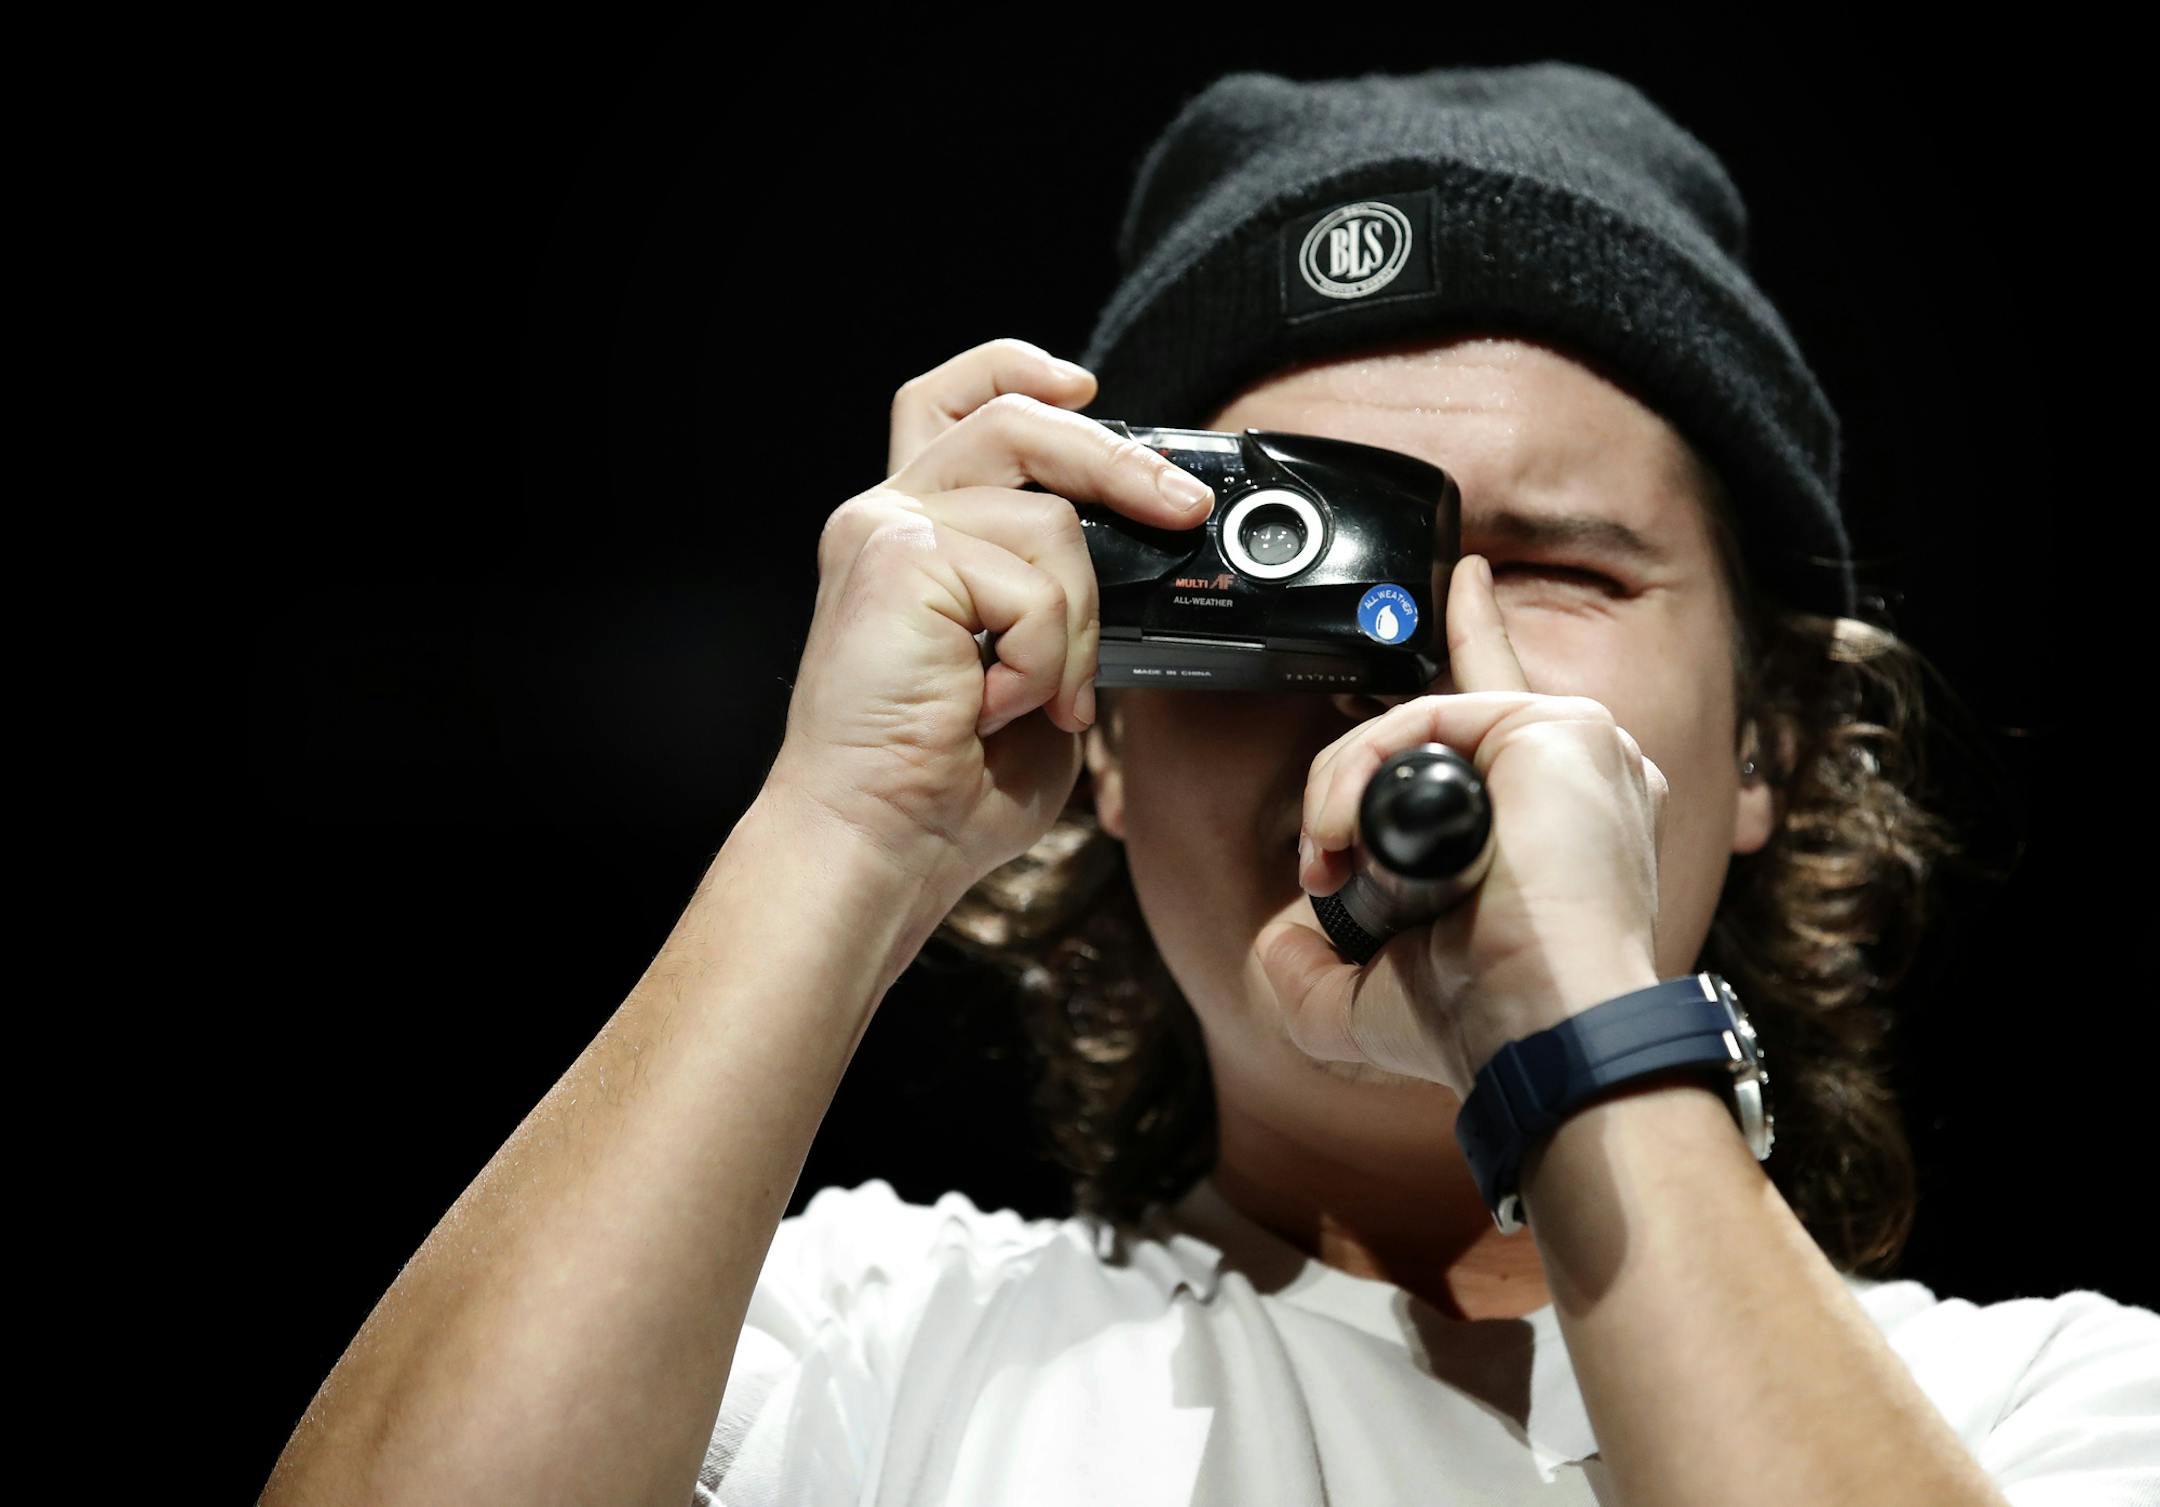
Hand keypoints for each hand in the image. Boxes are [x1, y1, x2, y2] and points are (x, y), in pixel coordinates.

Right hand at [762, 337, 1216, 907]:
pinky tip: (993, 710)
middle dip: (1116, 459)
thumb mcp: (1029, 672)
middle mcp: (888, 517)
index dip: (1017, 370)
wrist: (878, 844)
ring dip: (1075, 631)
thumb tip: (1137, 558)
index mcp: (913, 537)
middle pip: (1016, 423)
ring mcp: (887, 530)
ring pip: (1051, 525)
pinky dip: (1042, 663)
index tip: (1084, 386)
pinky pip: (1033, 586)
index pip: (951, 404)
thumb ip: (1056, 603)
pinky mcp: (899, 558)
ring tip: (1035, 703)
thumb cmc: (943, 786)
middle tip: (1181, 508)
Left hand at [1255, 554, 1666, 1097]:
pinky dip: (1360, 771)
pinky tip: (1344, 835)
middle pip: (1438, 717)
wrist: (1544, 1034)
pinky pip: (1422, 717)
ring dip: (1343, 790)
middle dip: (1354, 771)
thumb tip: (1275, 945)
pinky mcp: (1559, 727)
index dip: (1476, 640)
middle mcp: (1582, 770)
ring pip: (1416, 722)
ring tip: (1327, 862)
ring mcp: (1577, 742)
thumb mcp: (1376, 998)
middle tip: (1323, 853)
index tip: (1463, 588)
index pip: (1504, 710)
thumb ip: (1316, 970)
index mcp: (1560, 819)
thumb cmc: (1487, 1024)